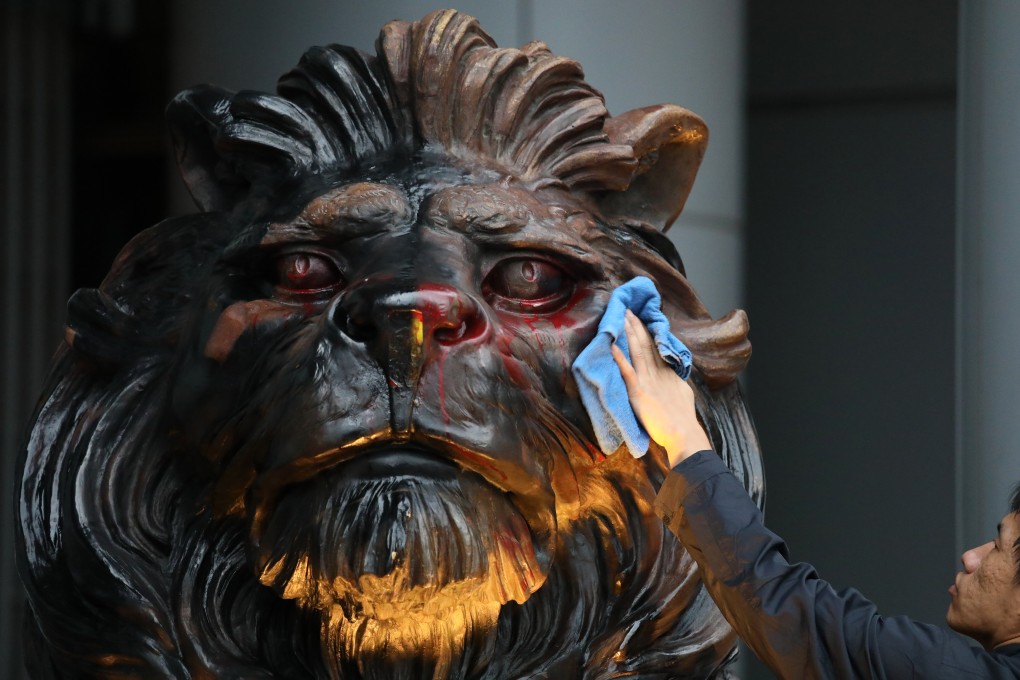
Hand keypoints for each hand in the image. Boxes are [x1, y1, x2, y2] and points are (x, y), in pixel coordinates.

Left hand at [611, 310, 711, 466]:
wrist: (683, 433)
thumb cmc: (683, 419)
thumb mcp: (684, 392)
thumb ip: (675, 381)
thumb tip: (672, 374)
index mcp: (667, 373)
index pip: (655, 348)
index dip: (647, 333)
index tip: (640, 321)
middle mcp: (657, 372)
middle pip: (646, 344)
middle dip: (637, 326)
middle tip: (629, 311)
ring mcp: (647, 380)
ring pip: (637, 352)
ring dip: (629, 334)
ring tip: (623, 318)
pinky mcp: (638, 391)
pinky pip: (627, 371)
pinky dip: (619, 358)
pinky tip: (612, 346)